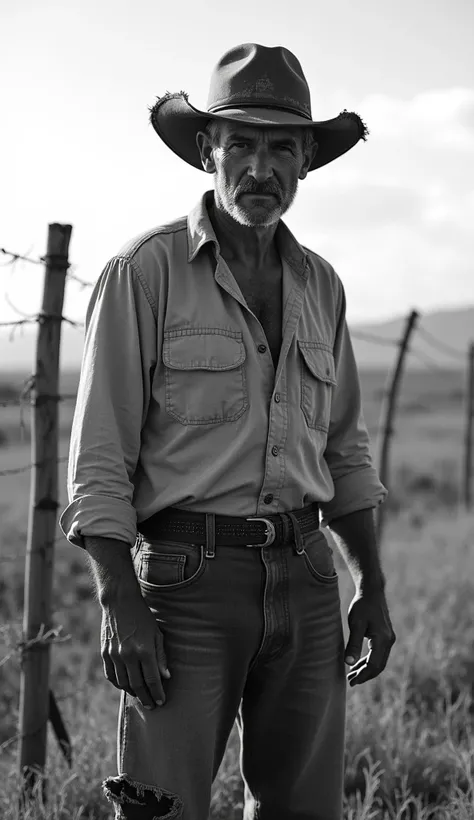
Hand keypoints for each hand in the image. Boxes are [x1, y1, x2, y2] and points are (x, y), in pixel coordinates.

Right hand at [100, 592, 170, 709]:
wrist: (120, 602)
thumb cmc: (142, 617)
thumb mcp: (156, 634)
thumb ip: (161, 656)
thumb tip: (166, 677)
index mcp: (144, 650)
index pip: (152, 679)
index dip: (157, 693)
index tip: (161, 702)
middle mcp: (128, 655)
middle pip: (138, 685)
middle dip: (146, 698)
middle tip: (151, 705)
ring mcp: (114, 655)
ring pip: (123, 683)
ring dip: (132, 692)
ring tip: (140, 695)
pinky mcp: (104, 653)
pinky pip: (110, 675)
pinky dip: (118, 684)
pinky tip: (125, 685)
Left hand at [344, 589, 395, 686]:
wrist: (372, 591)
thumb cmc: (362, 606)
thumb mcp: (356, 624)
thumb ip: (353, 644)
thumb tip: (348, 663)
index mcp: (382, 640)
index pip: (373, 665)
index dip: (362, 675)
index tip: (351, 682)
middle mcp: (389, 641)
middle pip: (378, 666)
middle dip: (364, 675)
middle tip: (350, 681)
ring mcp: (389, 639)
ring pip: (379, 661)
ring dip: (366, 669)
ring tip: (352, 674)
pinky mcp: (385, 636)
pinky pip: (379, 654)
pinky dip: (369, 660)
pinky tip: (358, 662)